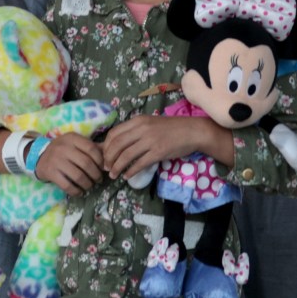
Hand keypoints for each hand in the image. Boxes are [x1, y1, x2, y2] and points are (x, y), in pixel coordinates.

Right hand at [33, 134, 105, 195]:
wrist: (39, 156)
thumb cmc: (63, 150)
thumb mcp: (76, 144)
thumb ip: (93, 147)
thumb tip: (111, 154)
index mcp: (72, 138)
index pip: (91, 149)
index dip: (100, 160)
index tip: (102, 168)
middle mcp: (64, 148)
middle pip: (86, 163)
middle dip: (96, 174)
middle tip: (98, 179)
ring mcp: (56, 160)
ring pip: (78, 176)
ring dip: (88, 184)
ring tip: (90, 186)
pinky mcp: (50, 173)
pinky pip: (67, 185)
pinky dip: (76, 191)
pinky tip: (80, 192)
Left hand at [102, 114, 224, 183]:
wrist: (192, 131)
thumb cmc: (170, 128)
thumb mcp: (149, 124)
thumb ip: (134, 131)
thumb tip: (116, 144)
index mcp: (138, 121)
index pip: (114, 133)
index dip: (106, 146)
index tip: (104, 156)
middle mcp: (142, 129)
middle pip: (117, 145)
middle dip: (108, 159)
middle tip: (106, 168)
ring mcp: (150, 140)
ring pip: (126, 155)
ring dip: (117, 167)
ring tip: (114, 175)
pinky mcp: (159, 152)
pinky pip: (140, 163)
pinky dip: (130, 171)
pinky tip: (127, 176)